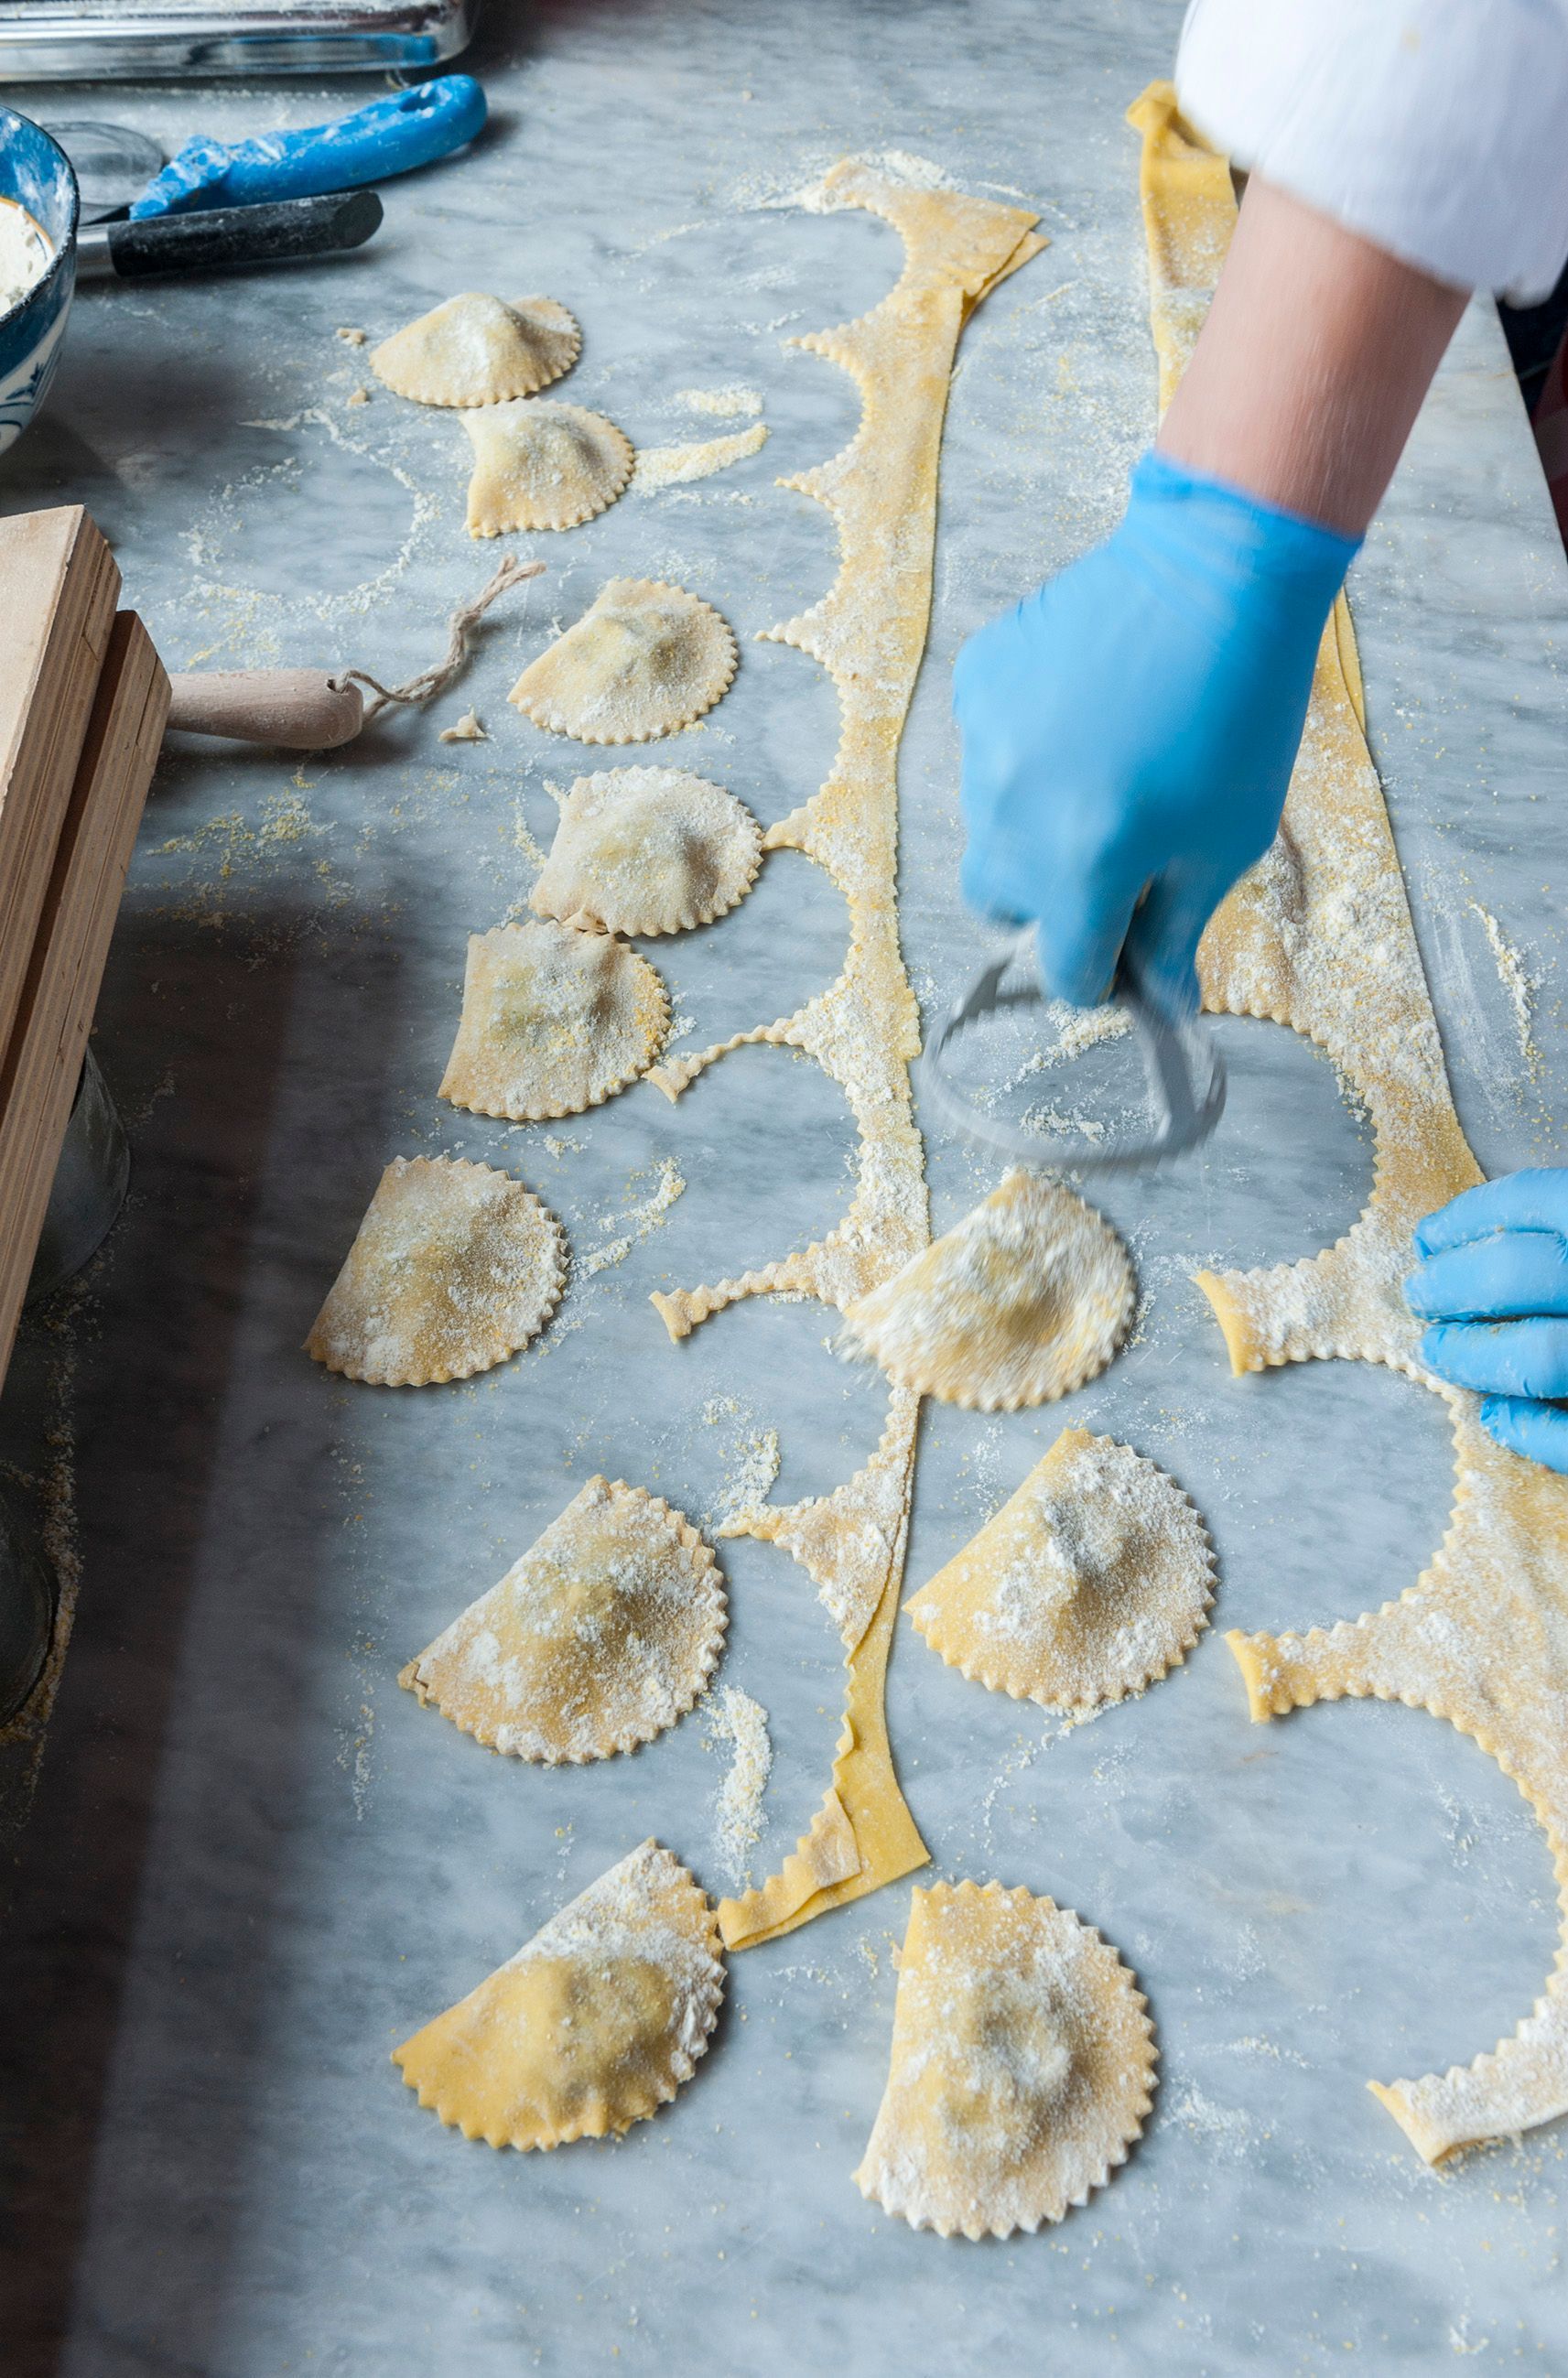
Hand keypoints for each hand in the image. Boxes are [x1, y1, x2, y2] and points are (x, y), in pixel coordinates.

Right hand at [952, 449, 1357, 1009]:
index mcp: (1083, 865)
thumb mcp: (1228, 840)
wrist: (1216, 572)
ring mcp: (985, 748)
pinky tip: (1083, 712)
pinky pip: (985, 753)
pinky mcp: (976, 687)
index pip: (1065, 972)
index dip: (1103, 969)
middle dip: (1053, 898)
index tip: (1130, 940)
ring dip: (1036, 823)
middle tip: (1112, 852)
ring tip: (1105, 763)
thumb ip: (1176, 929)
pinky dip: (1025, 753)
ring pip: (989, 828)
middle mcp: (1014, 815)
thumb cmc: (1240, 713)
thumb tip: (1160, 997)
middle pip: (1005, 907)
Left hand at [1407, 1171, 1567, 1469]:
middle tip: (1420, 1296)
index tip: (1429, 1239)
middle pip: (1521, 1271)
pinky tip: (1495, 1419)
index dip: (1472, 1218)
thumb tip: (1468, 1249)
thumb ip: (1556, 1240)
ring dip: (1475, 1356)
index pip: (1541, 1201)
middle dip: (1454, 1285)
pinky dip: (1529, 1431)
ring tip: (1439, 1353)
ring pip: (1542, 1356)